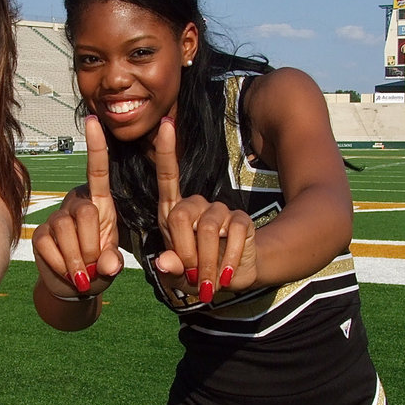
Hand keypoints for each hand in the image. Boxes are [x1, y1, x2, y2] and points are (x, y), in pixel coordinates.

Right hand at [31, 115, 122, 297]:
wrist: (75, 287)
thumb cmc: (99, 268)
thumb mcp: (112, 263)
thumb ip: (113, 262)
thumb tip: (107, 265)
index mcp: (100, 204)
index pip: (97, 171)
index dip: (96, 147)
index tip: (94, 120)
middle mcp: (76, 205)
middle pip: (86, 214)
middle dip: (92, 246)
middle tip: (95, 267)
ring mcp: (56, 218)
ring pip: (66, 233)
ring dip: (77, 261)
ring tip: (83, 274)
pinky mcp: (40, 235)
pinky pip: (49, 247)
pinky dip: (62, 266)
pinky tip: (68, 273)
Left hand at [152, 118, 255, 302]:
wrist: (230, 279)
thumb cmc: (197, 273)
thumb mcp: (178, 275)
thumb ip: (170, 269)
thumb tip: (164, 262)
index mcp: (174, 213)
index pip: (167, 177)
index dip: (167, 152)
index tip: (165, 125)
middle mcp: (196, 205)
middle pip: (183, 215)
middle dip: (186, 251)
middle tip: (193, 275)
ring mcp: (219, 210)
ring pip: (209, 229)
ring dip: (207, 260)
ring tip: (208, 278)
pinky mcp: (240, 219)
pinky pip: (233, 235)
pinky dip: (228, 259)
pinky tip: (226, 272)